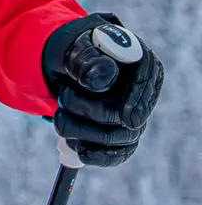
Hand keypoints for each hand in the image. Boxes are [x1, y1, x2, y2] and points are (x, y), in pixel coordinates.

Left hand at [43, 13, 163, 166]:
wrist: (70, 64)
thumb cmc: (77, 52)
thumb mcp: (77, 48)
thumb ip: (87, 60)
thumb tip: (98, 82)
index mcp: (141, 61)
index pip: (144, 84)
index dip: (136, 103)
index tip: (127, 120)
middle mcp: (143, 91)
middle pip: (127, 116)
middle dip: (90, 112)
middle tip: (62, 99)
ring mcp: (135, 115)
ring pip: (119, 138)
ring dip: (84, 132)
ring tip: (59, 119)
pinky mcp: (123, 134)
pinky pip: (118, 153)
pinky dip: (99, 156)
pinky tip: (81, 154)